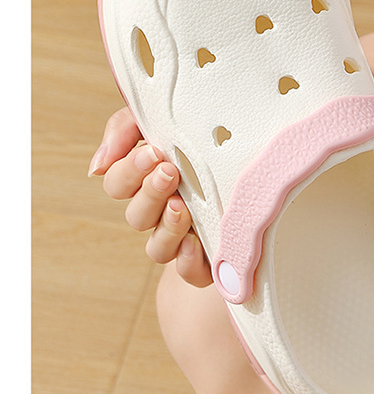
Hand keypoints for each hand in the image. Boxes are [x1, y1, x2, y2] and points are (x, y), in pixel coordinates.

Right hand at [89, 107, 212, 286]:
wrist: (256, 154)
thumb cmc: (204, 136)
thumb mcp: (162, 120)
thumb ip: (125, 129)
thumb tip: (97, 166)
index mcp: (146, 181)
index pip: (117, 184)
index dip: (128, 172)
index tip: (153, 152)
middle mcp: (159, 212)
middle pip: (135, 217)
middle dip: (150, 194)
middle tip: (170, 172)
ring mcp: (182, 237)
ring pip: (157, 248)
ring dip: (166, 227)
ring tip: (182, 206)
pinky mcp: (208, 258)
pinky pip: (188, 272)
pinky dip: (188, 261)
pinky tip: (195, 241)